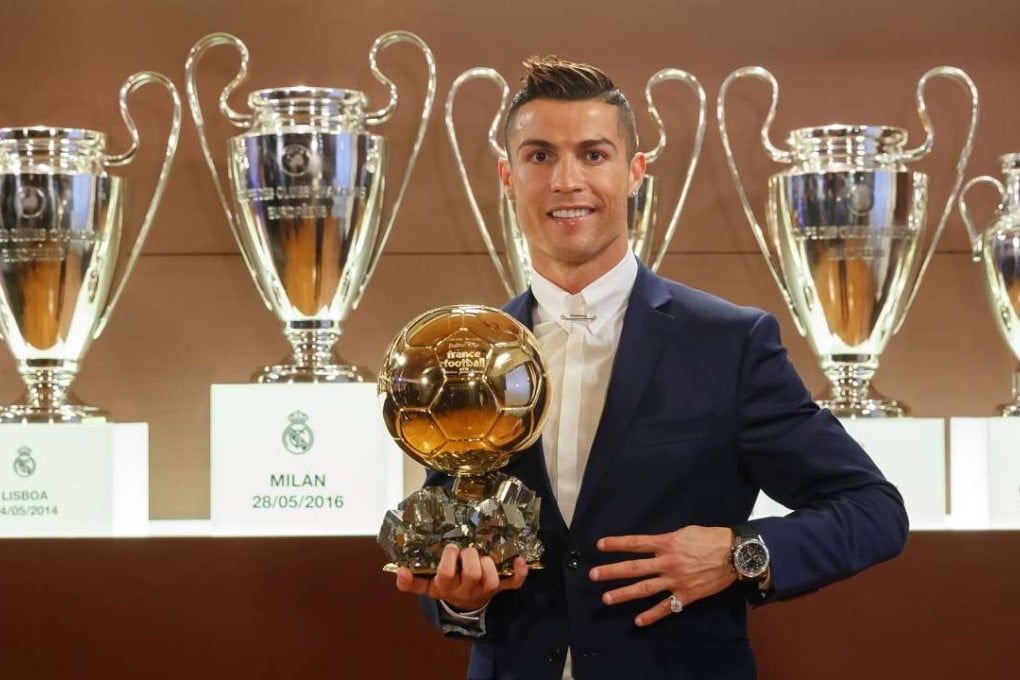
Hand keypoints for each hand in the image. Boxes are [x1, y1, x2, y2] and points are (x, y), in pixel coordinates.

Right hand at [394, 544, 527, 610]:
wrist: (464, 604)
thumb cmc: (445, 586)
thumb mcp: (426, 586)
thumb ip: (410, 582)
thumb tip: (399, 571)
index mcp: (447, 586)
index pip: (446, 575)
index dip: (449, 560)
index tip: (450, 548)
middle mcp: (467, 589)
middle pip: (472, 574)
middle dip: (470, 557)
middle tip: (467, 549)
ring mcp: (485, 589)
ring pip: (492, 579)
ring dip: (490, 564)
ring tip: (484, 555)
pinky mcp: (500, 588)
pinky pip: (514, 584)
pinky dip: (519, 573)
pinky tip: (520, 560)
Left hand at [589, 526, 734, 626]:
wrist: (735, 554)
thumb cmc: (710, 538)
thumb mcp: (685, 531)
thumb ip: (667, 539)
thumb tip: (653, 544)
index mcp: (666, 543)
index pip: (636, 543)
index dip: (616, 544)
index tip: (599, 545)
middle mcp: (667, 562)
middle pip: (634, 568)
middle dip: (612, 571)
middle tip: (593, 575)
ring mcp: (675, 581)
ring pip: (644, 589)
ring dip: (624, 594)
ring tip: (607, 598)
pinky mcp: (686, 595)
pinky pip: (666, 607)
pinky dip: (651, 615)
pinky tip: (638, 621)